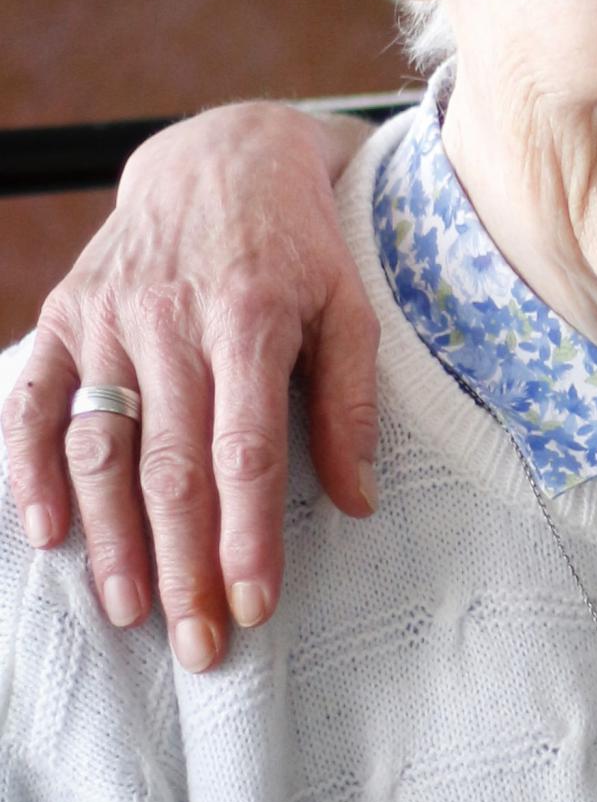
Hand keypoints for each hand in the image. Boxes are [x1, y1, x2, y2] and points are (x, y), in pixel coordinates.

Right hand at [1, 104, 376, 669]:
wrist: (222, 157)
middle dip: (183, 565)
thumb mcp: (353, 307)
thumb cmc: (302, 245)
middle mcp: (170, 321)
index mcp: (252, 318)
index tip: (257, 604)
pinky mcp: (62, 316)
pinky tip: (48, 538)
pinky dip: (30, 472)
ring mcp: (107, 318)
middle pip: (170, 466)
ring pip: (99, 446)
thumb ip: (353, 404)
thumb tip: (359, 502)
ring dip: (111, 539)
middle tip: (199, 644)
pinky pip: (32, 403)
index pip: (248, 451)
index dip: (249, 534)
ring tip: (130, 615)